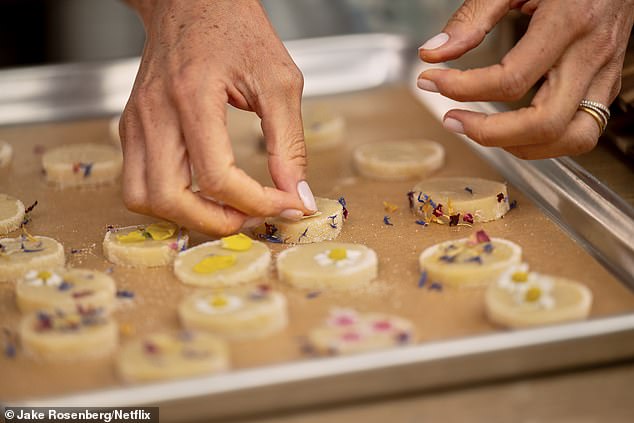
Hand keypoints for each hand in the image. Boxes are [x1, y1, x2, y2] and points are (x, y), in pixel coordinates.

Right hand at [120, 0, 315, 235]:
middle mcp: (155, 113)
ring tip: (226, 209)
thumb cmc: (235, 28)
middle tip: (252, 217)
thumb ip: (289, 142)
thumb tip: (297, 193)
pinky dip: (170, 200)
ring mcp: (136, 122)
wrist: (191, 0)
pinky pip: (138, 182)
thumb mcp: (279, 81)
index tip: (288, 203)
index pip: (217, 175)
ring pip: (142, 199)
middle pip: (169, 198)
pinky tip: (204, 193)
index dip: (258, 202)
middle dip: (216, 222)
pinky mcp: (131, 127)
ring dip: (187, 217)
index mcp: (193, 96)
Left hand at [418, 0, 633, 158]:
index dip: (462, 88)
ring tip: (483, 132)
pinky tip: (513, 128)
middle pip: (546, 123)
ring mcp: (606, 71)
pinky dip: (543, 140)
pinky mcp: (608, 82)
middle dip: (490, 133)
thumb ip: (473, 17)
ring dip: (522, 146)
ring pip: (573, 138)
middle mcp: (593, 52)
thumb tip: (435, 53)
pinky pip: (582, 130)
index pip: (512, 79)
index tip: (433, 81)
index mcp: (570, 21)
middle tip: (453, 120)